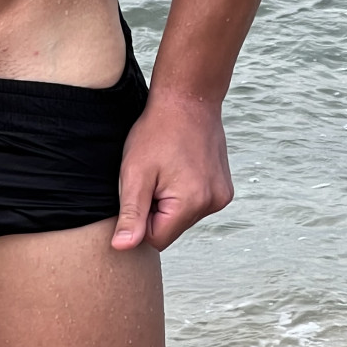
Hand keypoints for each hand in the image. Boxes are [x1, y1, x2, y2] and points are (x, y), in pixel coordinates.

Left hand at [111, 91, 233, 251]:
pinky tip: (179, 165)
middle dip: (156, 208)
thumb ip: (131, 213)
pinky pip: (196, 203)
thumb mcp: (135, 172)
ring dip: (170, 200)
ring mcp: (222, 196)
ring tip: (165, 167)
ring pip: (184, 216)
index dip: (141, 217)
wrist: (187, 99)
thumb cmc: (157, 131)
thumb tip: (122, 248)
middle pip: (171, 228)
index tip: (140, 189)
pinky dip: (184, 191)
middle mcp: (213, 204)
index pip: (156, 239)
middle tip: (152, 175)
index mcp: (191, 204)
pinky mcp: (224, 188)